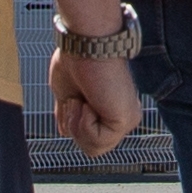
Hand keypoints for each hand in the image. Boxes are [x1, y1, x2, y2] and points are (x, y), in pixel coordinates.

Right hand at [49, 42, 139, 159]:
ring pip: (94, 149)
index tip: (73, 97)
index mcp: (111, 109)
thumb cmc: (76, 59)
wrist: (84, 43)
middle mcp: (123, 115)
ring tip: (81, 100)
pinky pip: (96, 141)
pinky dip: (83, 123)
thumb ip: (70, 115)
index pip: (90, 138)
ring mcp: (126, 119)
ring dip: (78, 125)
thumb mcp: (67, 94)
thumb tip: (65, 131)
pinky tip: (88, 102)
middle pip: (92, 148)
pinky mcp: (125, 120)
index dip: (72, 123)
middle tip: (76, 100)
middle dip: (74, 127)